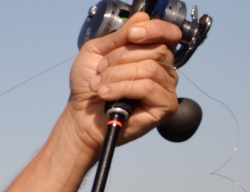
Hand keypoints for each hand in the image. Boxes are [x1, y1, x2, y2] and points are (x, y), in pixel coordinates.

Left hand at [62, 12, 181, 154]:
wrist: (81, 115)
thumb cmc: (90, 85)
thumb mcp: (96, 52)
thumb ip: (119, 36)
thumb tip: (142, 18)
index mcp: (152, 52)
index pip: (167, 33)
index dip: (154, 29)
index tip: (132, 35)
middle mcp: (164, 68)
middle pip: (155, 50)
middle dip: (120, 58)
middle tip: (99, 72)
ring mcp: (167, 87)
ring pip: (149, 68)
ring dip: (117, 75)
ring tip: (98, 86)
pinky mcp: (166, 105)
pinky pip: (148, 87)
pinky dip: (122, 88)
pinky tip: (106, 95)